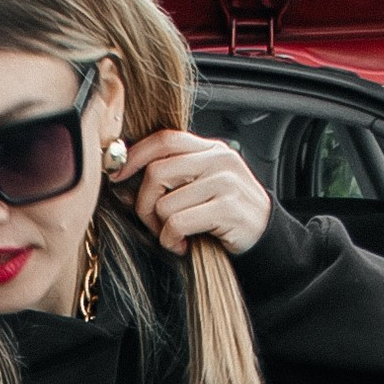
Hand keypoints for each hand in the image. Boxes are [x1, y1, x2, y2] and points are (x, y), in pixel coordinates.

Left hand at [116, 127, 270, 260]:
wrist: (266, 237)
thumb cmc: (226, 214)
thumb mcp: (203, 185)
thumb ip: (174, 175)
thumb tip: (123, 178)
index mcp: (211, 149)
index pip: (164, 139)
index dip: (135, 155)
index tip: (117, 175)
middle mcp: (219, 161)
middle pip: (157, 172)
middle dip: (144, 204)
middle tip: (153, 223)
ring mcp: (225, 183)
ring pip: (164, 203)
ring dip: (161, 229)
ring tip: (175, 236)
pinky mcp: (228, 209)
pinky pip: (178, 223)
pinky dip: (172, 240)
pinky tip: (184, 244)